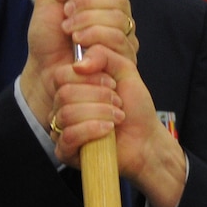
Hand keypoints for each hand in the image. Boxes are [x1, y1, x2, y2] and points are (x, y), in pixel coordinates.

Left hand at [18, 0, 130, 126]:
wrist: (43, 71)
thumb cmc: (47, 38)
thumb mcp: (47, 0)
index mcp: (105, 0)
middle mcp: (120, 17)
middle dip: (87, 7)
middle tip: (66, 19)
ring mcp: (125, 39)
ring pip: (118, 19)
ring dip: (88, 24)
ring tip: (70, 35)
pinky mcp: (124, 60)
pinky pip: (118, 41)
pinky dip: (94, 41)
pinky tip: (80, 49)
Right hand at [60, 45, 187, 206]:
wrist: (146, 140)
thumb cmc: (135, 108)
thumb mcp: (125, 71)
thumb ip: (104, 55)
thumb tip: (79, 64)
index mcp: (72, 87)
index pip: (61, 75)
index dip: (89, 78)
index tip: (113, 84)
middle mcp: (62, 107)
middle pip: (64, 94)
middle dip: (99, 97)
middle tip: (118, 103)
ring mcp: (61, 130)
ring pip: (67, 114)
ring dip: (100, 113)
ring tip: (117, 118)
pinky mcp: (65, 151)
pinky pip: (68, 136)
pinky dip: (92, 129)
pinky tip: (108, 130)